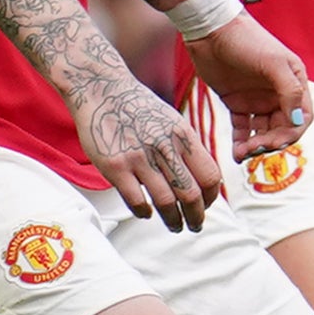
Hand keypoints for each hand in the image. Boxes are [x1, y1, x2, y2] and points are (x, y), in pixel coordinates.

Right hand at [73, 70, 223, 229]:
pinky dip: (145, 213)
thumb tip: (202, 178)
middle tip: (195, 225)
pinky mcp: (115, 166)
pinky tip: (146, 213)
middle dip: (196, 216)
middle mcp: (165, 147)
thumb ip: (186, 147)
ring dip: (173, 220)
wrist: (101, 89)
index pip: (210, 176)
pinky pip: (136, 201)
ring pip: (166, 202)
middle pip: (191, 194)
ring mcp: (139, 157)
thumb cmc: (138, 107)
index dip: (212, 196)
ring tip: (175, 225)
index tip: (207, 205)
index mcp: (184, 136)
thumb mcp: (173, 120)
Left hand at [184, 10, 311, 161]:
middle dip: (270, 142)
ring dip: (255, 145)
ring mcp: (257, 99)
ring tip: (242, 153)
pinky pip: (243, 128)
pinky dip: (241, 141)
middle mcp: (278, 93)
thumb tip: (298, 121)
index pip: (302, 117)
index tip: (274, 142)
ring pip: (262, 131)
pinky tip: (236, 152)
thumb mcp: (273, 63)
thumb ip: (289, 91)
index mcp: (294, 82)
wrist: (211, 30)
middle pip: (282, 128)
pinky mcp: (237, 102)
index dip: (291, 133)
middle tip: (253, 149)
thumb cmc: (246, 40)